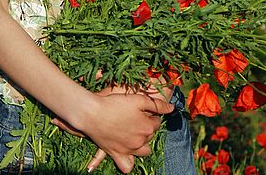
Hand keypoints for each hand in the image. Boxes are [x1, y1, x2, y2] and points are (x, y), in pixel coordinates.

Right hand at [55, 82, 173, 172]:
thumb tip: (172, 108)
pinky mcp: (117, 155)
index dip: (151, 115)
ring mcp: (129, 150)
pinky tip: (128, 154)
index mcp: (148, 127)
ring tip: (135, 134)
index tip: (143, 110)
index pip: (157, 122)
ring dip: (142, 144)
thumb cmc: (116, 103)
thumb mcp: (138, 99)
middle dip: (147, 127)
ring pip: (143, 152)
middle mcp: (141, 141)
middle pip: (150, 136)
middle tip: (136, 118)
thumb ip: (157, 105)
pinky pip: (127, 166)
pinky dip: (129, 162)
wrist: (93, 113)